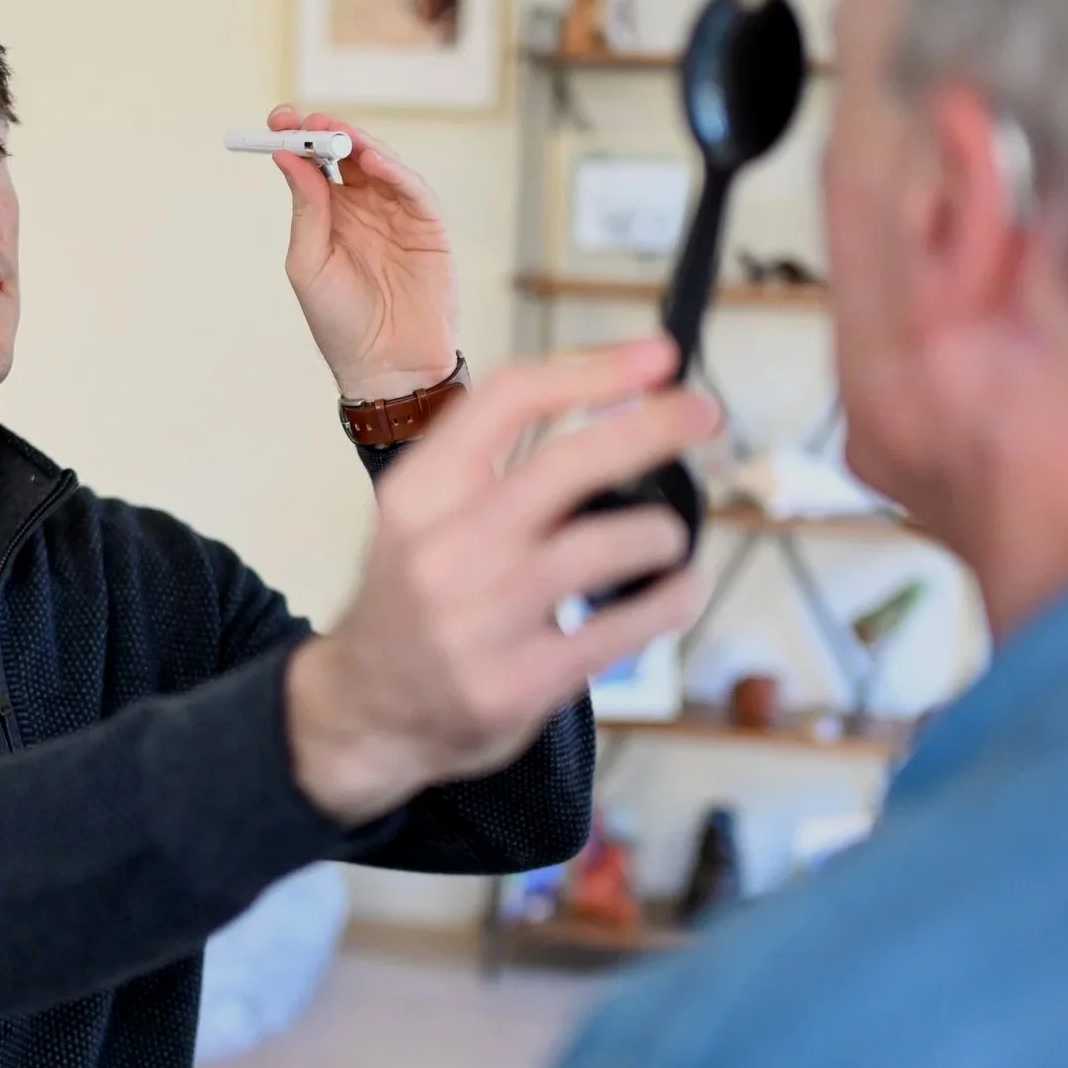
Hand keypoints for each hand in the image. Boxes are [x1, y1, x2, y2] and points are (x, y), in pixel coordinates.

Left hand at [266, 105, 459, 400]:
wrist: (385, 366)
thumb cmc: (340, 322)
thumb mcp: (309, 263)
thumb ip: (305, 210)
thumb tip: (286, 158)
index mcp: (330, 216)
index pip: (314, 164)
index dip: (298, 138)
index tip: (278, 118)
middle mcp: (364, 208)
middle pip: (347, 154)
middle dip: (327, 131)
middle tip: (306, 117)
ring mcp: (397, 215)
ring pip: (381, 163)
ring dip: (359, 142)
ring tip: (336, 131)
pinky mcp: (428, 228)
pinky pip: (412, 190)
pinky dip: (395, 170)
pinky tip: (372, 159)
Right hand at [284, 336, 720, 824]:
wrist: (364, 708)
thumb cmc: (413, 599)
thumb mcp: (422, 514)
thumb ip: (494, 463)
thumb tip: (618, 401)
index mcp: (418, 492)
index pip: (509, 400)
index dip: (594, 368)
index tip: (657, 359)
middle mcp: (444, 549)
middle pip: (566, 463)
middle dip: (652, 427)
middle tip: (703, 413)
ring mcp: (480, 621)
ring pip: (604, 546)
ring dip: (661, 531)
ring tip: (671, 535)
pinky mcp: (517, 683)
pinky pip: (621, 630)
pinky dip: (670, 600)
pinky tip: (680, 588)